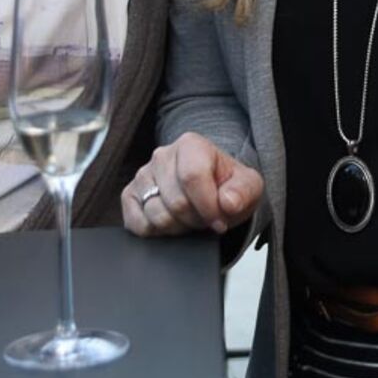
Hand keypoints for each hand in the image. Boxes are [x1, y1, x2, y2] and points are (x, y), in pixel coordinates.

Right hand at [121, 132, 262, 237]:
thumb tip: (228, 203)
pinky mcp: (130, 195)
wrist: (212, 193)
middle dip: (195, 219)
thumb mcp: (248, 187)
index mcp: (191, 145)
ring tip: (189, 218)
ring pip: (156, 215)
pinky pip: (136, 223)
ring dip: (177, 227)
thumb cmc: (228, 188)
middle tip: (205, 218)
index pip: (193, 177)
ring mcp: (143, 175)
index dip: (208, 206)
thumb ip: (243, 192)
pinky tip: (171, 223)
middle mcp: (162, 155)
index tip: (219, 221)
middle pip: (175, 201)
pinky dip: (156, 232)